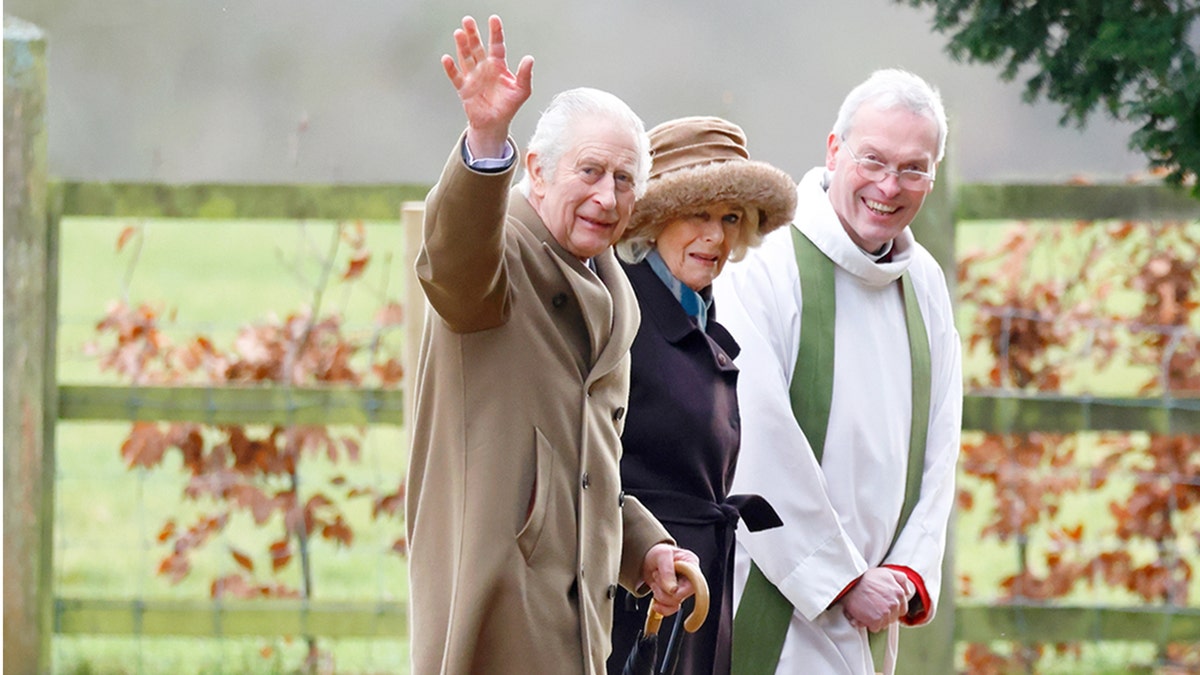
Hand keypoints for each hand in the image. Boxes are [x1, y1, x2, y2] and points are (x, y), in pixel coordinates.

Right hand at [440, 15, 533, 157]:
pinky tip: (447, 58)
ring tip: (459, 33)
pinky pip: (456, 76)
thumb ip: (525, 74)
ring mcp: (472, 77)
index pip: (497, 45)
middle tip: (468, 20)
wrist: (495, 124)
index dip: (495, 32)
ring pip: (466, 58)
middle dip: (473, 34)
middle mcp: (484, 68)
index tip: (493, 19)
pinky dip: (451, 68)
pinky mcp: (464, 88)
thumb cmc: (508, 106)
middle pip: (477, 47)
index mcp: (498, 66)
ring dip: (462, 46)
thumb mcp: (522, 91)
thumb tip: (529, 58)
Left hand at [641, 544, 700, 615]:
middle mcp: (689, 579)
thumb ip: (667, 570)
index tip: (671, 588)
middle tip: (656, 575)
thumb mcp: (662, 555)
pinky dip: (661, 608)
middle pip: (682, 595)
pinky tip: (655, 602)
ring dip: (660, 596)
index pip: (695, 583)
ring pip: (674, 603)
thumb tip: (673, 590)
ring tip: (655, 582)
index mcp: (692, 565)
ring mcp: (682, 589)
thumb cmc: (658, 553)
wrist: (647, 560)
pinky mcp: (674, 597)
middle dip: (664, 589)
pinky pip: (671, 610)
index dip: (683, 589)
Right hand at [840, 567, 912, 632]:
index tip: (882, 605)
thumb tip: (908, 591)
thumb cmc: (866, 577)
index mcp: (899, 593)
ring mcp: (886, 613)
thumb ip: (901, 579)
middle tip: (873, 606)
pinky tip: (863, 615)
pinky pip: (875, 628)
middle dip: (884, 614)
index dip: (892, 608)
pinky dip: (869, 624)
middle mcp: (894, 604)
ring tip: (867, 610)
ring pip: (885, 624)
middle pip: (893, 618)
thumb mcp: (886, 572)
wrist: (849, 583)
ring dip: (876, 620)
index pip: (902, 610)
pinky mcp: (876, 620)